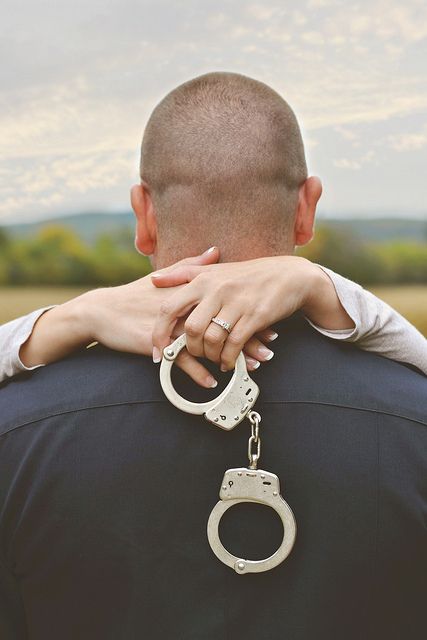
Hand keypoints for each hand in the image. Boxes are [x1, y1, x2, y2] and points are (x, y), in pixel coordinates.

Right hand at [19, 247, 279, 387]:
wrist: (101, 311)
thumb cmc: (133, 295)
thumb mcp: (163, 278)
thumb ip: (192, 267)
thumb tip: (215, 250)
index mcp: (189, 294)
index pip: (225, 305)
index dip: (248, 315)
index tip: (270, 324)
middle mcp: (184, 308)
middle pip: (221, 324)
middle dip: (248, 338)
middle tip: (271, 350)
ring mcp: (171, 326)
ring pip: (208, 343)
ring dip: (231, 357)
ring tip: (252, 368)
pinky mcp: (156, 342)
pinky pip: (180, 361)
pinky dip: (197, 373)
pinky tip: (213, 382)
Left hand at [151, 255, 351, 369]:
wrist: (288, 275)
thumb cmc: (247, 275)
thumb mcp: (214, 269)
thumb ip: (182, 273)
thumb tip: (154, 279)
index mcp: (203, 280)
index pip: (170, 308)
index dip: (160, 333)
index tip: (158, 351)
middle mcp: (217, 290)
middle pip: (191, 329)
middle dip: (191, 349)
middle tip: (196, 355)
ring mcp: (237, 303)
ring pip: (212, 339)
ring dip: (211, 356)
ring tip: (214, 358)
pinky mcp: (255, 317)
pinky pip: (234, 345)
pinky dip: (229, 358)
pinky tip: (229, 362)